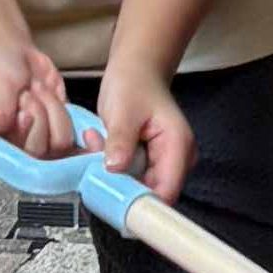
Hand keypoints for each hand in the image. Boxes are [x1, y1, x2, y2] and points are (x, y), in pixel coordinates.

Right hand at [0, 27, 71, 157]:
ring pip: (61, 143)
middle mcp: (14, 156)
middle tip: (25, 94)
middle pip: (40, 155)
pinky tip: (54, 96)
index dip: (24, 143)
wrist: (8, 54)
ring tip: (35, 90)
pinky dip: (68, 114)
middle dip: (38, 117)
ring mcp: (39, 146)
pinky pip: (74, 134)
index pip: (12, 166)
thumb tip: (4, 127)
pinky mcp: (57, 132)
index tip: (24, 115)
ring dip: (51, 109)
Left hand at [90, 58, 191, 203]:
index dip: (141, 202)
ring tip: (97, 142)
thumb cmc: (133, 83)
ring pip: (135, 185)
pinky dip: (111, 166)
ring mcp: (162, 162)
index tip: (111, 197)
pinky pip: (129, 176)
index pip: (165, 193)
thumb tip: (114, 170)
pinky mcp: (148, 162)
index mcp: (178, 147)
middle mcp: (176, 160)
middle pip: (149, 193)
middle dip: (119, 182)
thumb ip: (120, 141)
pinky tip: (100, 143)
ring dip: (112, 172)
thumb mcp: (123, 111)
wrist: (135, 69)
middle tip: (95, 157)